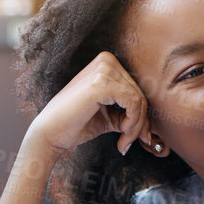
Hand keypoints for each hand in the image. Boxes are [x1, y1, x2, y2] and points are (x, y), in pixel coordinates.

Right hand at [25, 51, 155, 158]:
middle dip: (139, 123)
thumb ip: (129, 114)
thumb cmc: (75, 124)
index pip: (137, 89)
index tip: (137, 136)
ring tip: (123, 142)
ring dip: (135, 126)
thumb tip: (152, 127)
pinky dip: (132, 123)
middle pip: (140, 94)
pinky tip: (121, 134)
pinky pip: (133, 103)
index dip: (141, 116)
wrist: (51, 134)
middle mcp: (106, 61)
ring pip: (139, 100)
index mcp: (107, 63)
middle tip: (129, 143)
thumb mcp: (109, 116)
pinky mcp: (102, 83)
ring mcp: (103, 69)